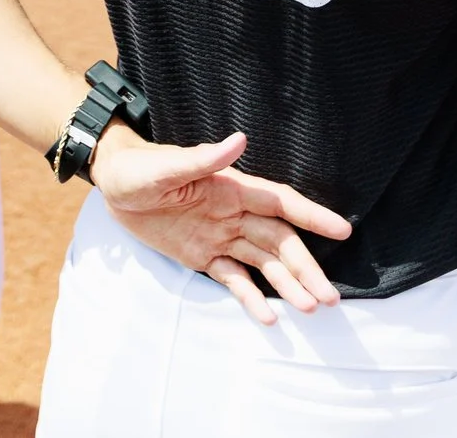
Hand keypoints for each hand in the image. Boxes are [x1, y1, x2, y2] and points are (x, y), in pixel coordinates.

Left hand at [89, 126, 352, 324]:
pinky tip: (269, 317)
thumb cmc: (139, 168)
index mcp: (232, 188)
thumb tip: (240, 140)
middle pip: (280, 243)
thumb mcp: (168, 166)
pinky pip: (232, 279)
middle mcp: (234, 214)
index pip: (281, 203)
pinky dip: (250, 297)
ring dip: (287, 285)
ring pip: (263, 264)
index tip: (343, 230)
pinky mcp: (202, 256)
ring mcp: (220, 236)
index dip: (312, 216)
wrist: (113, 185)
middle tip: (330, 296)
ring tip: (310, 309)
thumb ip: (204, 158)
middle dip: (306, 268)